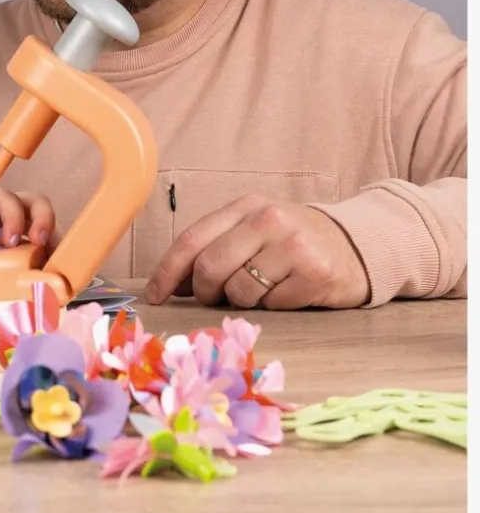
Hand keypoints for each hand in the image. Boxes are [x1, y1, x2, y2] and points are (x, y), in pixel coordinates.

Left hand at [144, 195, 370, 309]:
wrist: (356, 246)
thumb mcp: (253, 232)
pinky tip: (287, 293)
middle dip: (203, 291)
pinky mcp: (316, 273)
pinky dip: (272, 306)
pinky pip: (272, 305)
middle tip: (212, 298)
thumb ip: (215, 248)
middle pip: (210, 267)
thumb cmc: (293, 242)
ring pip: (239, 291)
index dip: (167, 270)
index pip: (193, 239)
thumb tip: (171, 283)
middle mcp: (269, 219)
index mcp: (246, 205)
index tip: (155, 295)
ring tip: (260, 290)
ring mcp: (294, 245)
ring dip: (241, 301)